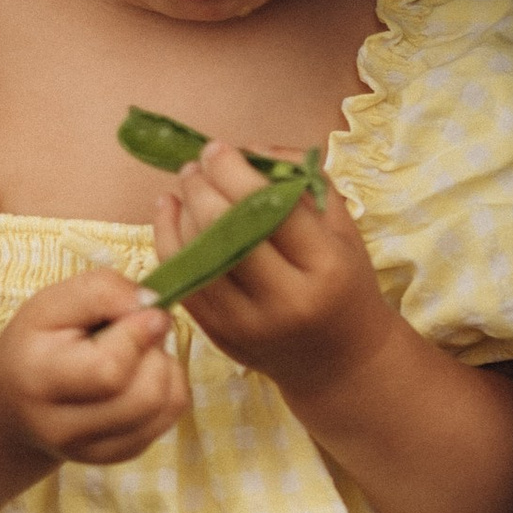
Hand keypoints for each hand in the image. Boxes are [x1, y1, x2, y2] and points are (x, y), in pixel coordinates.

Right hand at [0, 265, 188, 465]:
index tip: (142, 310)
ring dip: (165, 367)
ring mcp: (94, 450)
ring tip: (137, 352)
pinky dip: (168, 386)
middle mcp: (63, 427)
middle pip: (146, 394)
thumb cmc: (37, 344)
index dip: (138, 334)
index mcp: (38, 380)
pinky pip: (170, 417)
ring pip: (164, 405)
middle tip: (138, 330)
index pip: (110, 370)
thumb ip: (100, 292)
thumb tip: (153, 305)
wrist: (15, 402)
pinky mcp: (120, 455)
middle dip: (155, 351)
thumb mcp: (51, 304)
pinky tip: (141, 374)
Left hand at [156, 143, 394, 401]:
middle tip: (196, 166)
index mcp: (325, 266)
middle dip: (202, 187)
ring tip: (185, 185)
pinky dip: (168, 239)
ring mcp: (248, 322)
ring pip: (197, 254)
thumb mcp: (342, 228)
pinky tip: (170, 212)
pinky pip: (181, 279)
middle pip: (226, 230)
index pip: (270, 207)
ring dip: (182, 210)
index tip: (218, 149)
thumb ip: (302, 181)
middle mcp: (286, 298)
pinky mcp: (220, 335)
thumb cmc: (344, 284)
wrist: (342, 362)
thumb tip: (247, 152)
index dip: (235, 171)